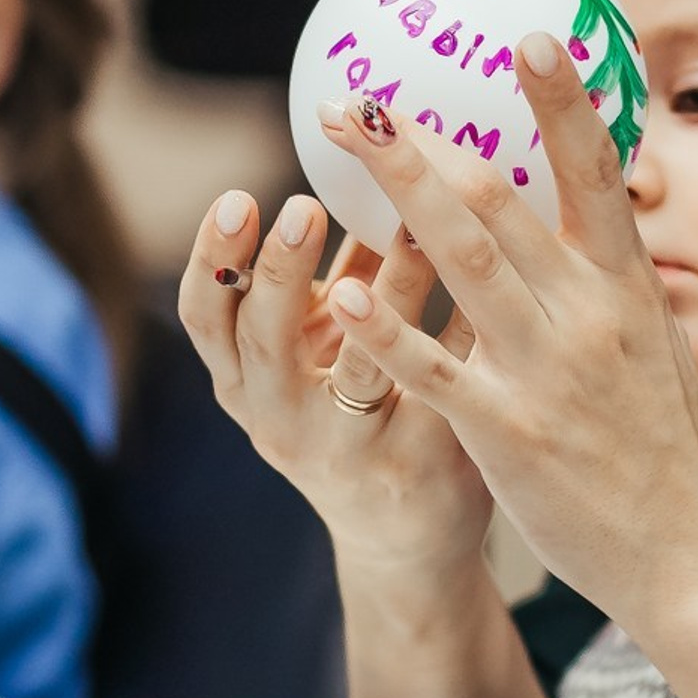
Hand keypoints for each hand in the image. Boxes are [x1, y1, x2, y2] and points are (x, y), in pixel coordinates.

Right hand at [180, 189, 492, 588]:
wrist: (406, 538)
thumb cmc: (362, 409)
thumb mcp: (327, 347)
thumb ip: (336, 272)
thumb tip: (359, 159)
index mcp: (246, 384)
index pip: (207, 319)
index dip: (214, 262)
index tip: (235, 198)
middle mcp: (282, 422)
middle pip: (262, 342)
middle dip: (278, 270)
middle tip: (302, 204)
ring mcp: (349, 450)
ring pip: (358, 366)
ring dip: (380, 295)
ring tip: (408, 228)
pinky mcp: (418, 468)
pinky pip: (439, 388)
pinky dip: (456, 334)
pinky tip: (489, 284)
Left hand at [303, 43, 697, 634]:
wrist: (695, 555)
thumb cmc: (673, 453)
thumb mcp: (662, 350)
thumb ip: (619, 287)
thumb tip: (602, 223)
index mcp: (631, 290)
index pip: (597, 173)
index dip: (564, 101)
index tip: (532, 37)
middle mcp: (592, 316)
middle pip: (504, 202)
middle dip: (428, 141)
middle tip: (364, 95)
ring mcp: (550, 373)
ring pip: (464, 262)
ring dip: (399, 193)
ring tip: (347, 143)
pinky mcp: (511, 436)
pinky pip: (436, 371)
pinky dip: (386, 330)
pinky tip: (338, 294)